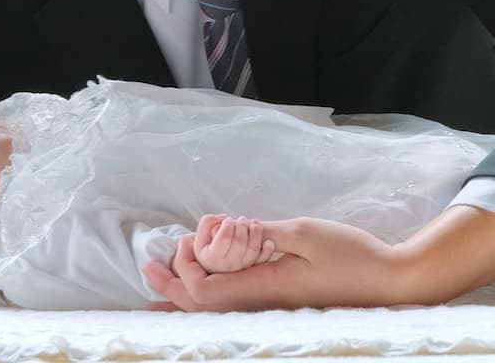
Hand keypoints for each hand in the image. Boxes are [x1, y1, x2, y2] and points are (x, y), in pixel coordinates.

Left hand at [144, 217, 397, 310]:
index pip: (206, 293)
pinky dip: (211, 295)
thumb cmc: (350, 255)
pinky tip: (205, 286)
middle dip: (172, 288)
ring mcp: (274, 309)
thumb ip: (261, 234)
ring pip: (219, 311)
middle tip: (148, 268)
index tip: (183, 241)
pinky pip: (237, 305)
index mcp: (264, 290)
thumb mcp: (301, 234)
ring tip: (163, 280)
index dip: (185, 269)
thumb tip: (227, 230)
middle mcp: (264, 306)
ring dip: (188, 294)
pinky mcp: (284, 305)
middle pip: (205, 308)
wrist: (393, 282)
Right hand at [193, 214, 274, 272]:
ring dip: (256, 233)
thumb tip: (225, 217)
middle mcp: (228, 265)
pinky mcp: (252, 268)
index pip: (224, 238)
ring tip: (255, 223)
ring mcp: (242, 268)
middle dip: (242, 226)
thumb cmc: (207, 245)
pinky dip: (268, 250)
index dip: (228, 225)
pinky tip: (268, 240)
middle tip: (242, 218)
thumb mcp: (201, 233)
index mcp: (213, 257)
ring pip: (253, 250)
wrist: (214, 265)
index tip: (228, 219)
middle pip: (240, 243)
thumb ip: (209, 221)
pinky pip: (263, 260)